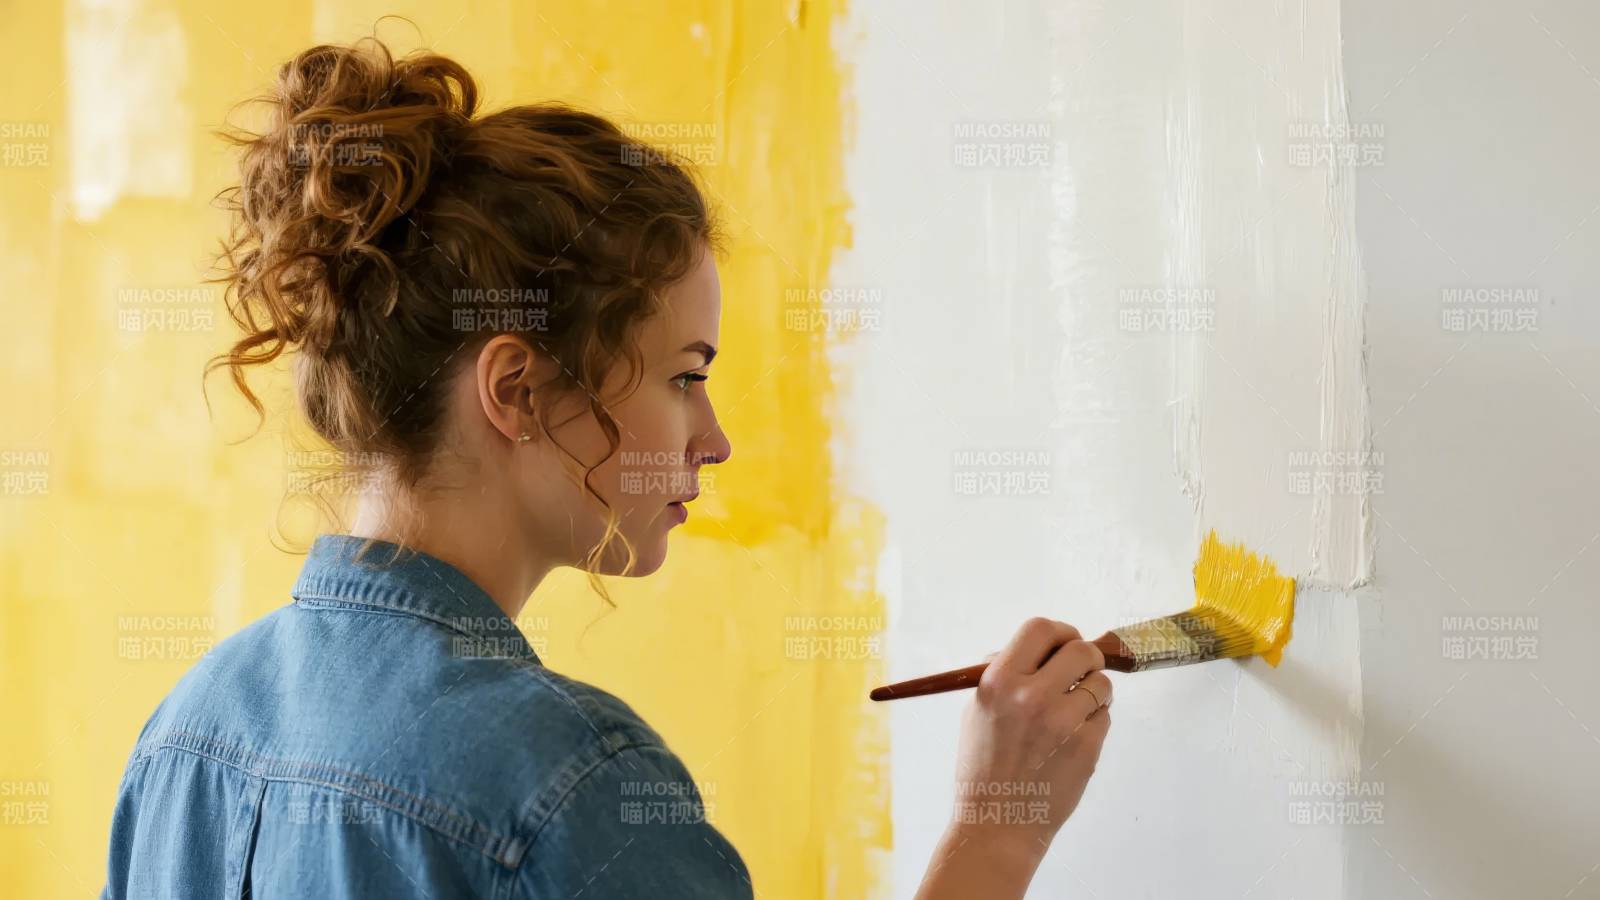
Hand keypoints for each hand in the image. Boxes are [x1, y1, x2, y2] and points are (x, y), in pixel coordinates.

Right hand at [916, 617, 1112, 898]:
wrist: (997, 822)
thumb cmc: (983, 766)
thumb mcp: (977, 710)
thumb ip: (1002, 675)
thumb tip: (1031, 650)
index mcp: (999, 681)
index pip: (1040, 629)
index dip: (1060, 631)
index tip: (1065, 643)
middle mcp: (1031, 696)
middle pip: (1081, 650)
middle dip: (1086, 658)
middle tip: (1081, 673)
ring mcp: (1062, 722)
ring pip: (1101, 683)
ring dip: (1095, 691)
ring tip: (1079, 709)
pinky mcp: (1086, 747)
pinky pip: (1105, 716)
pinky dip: (1095, 721)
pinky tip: (1076, 737)